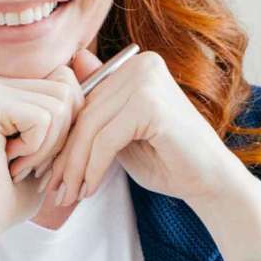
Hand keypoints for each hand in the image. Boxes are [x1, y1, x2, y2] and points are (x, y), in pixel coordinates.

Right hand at [0, 64, 83, 240]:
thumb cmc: (13, 191)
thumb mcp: (51, 145)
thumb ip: (68, 109)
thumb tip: (95, 66)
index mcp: (7, 86)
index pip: (67, 81)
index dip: (69, 124)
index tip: (40, 154)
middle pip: (67, 90)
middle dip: (62, 136)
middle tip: (29, 161)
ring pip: (60, 106)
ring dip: (48, 148)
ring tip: (19, 164)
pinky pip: (44, 120)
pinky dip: (37, 151)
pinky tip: (10, 164)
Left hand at [40, 46, 244, 206]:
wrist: (210, 182)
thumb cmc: (166, 158)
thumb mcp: (120, 132)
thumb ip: (97, 110)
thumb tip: (62, 81)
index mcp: (135, 66)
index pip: (84, 100)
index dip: (64, 137)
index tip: (50, 171)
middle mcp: (141, 65)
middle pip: (84, 113)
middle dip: (65, 156)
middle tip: (53, 188)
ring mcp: (147, 81)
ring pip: (90, 129)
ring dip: (76, 167)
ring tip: (68, 195)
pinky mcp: (150, 105)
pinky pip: (105, 140)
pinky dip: (93, 168)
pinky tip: (89, 189)